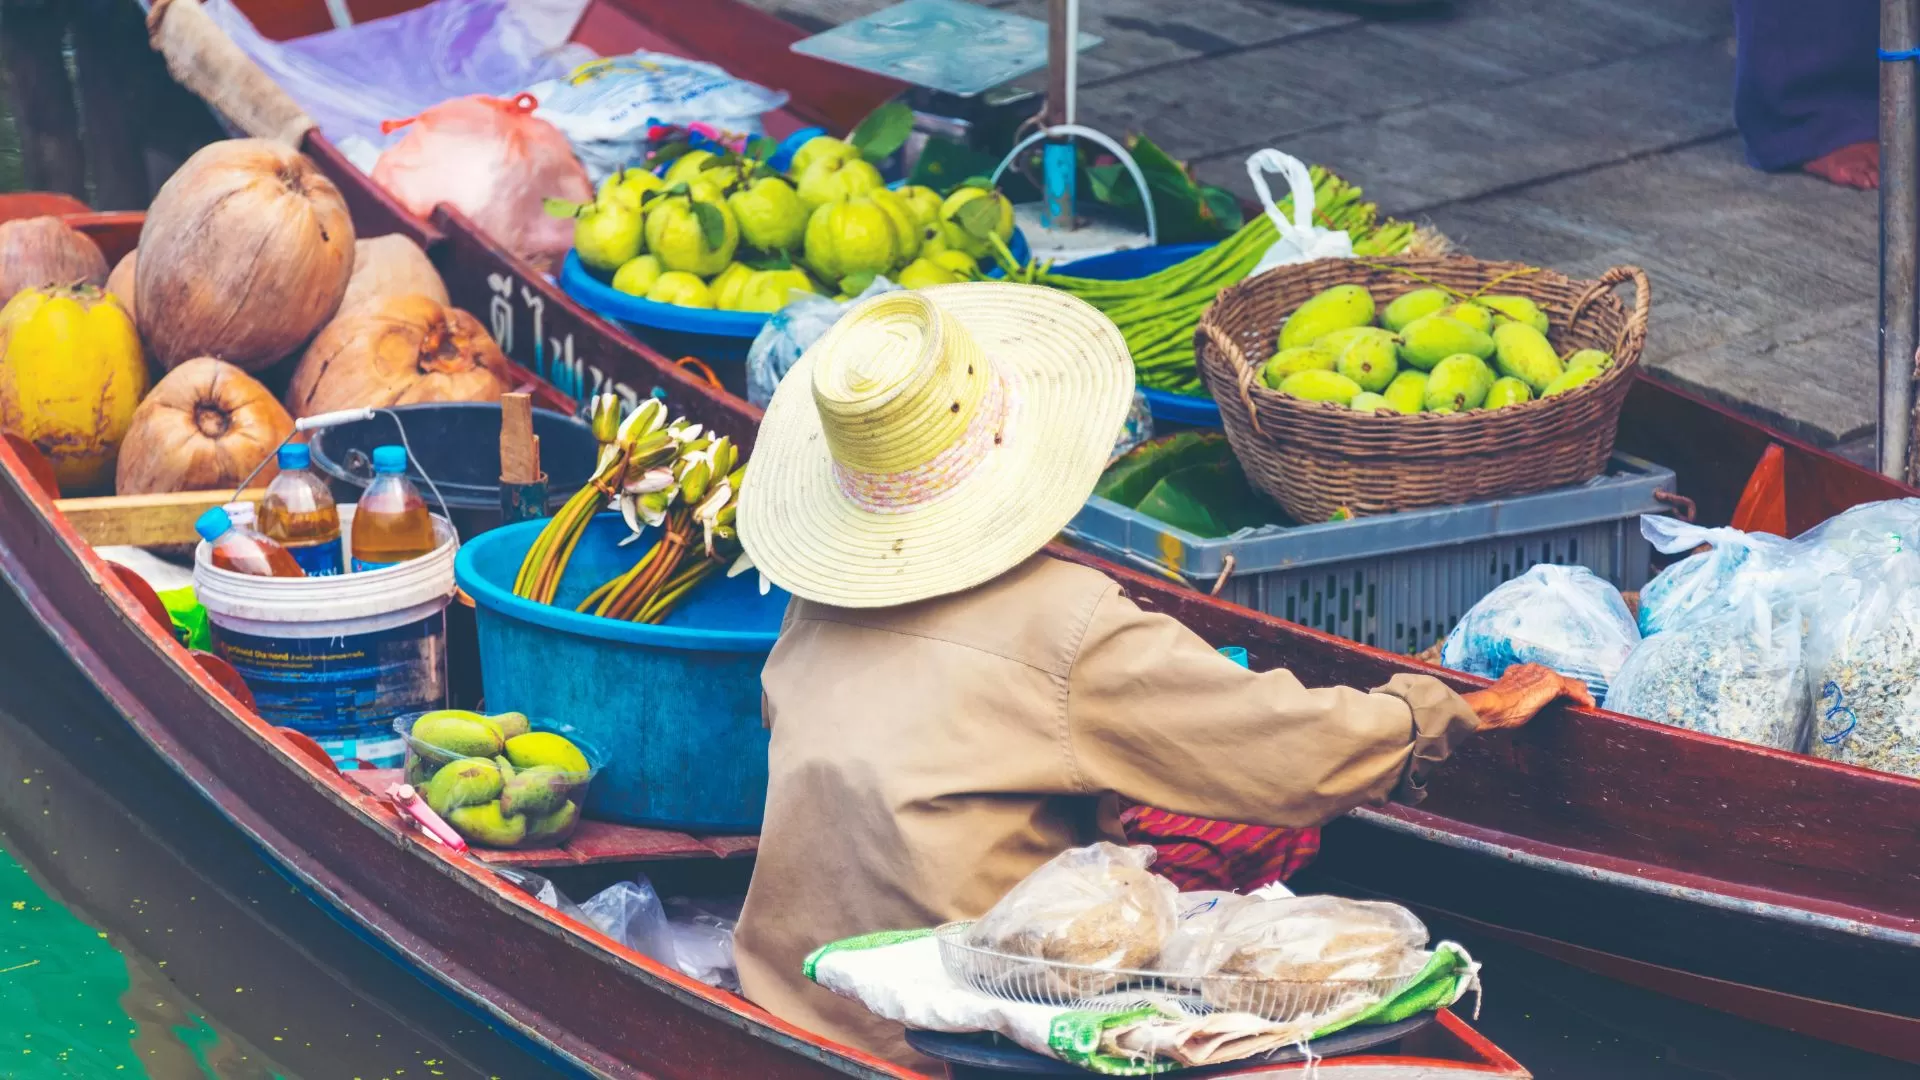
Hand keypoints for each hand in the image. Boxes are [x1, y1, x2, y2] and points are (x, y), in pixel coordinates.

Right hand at [1460, 664, 1593, 731]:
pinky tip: (1589, 705)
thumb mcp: (1503, 702)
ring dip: (1577, 694)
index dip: (1552, 689)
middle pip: (1558, 678)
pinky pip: (1574, 690)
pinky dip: (1582, 698)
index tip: (1559, 699)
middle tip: (1577, 702)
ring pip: (1568, 683)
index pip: (1542, 677)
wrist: (1491, 706)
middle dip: (1569, 690)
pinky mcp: (1552, 684)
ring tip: (1586, 704)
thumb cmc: (1493, 710)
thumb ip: (1512, 701)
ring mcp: (1543, 674)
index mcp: (1519, 672)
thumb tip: (1511, 714)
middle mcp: (1533, 669)